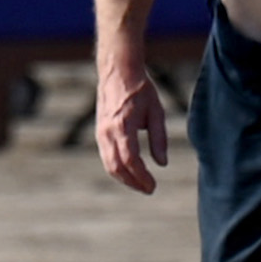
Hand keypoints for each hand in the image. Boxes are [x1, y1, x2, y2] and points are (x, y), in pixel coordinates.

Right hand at [93, 61, 168, 194]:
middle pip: (117, 167)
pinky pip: (106, 156)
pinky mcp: (99, 132)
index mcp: (123, 126)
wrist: (118, 72)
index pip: (130, 160)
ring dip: (124, 178)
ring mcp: (101, 133)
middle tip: (149, 189)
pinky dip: (117, 168)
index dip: (141, 177)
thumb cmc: (141, 90)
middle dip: (133, 182)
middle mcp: (108, 132)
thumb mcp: (157, 112)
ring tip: (141, 184)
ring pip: (109, 164)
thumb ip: (159, 138)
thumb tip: (161, 164)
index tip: (153, 186)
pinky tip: (130, 172)